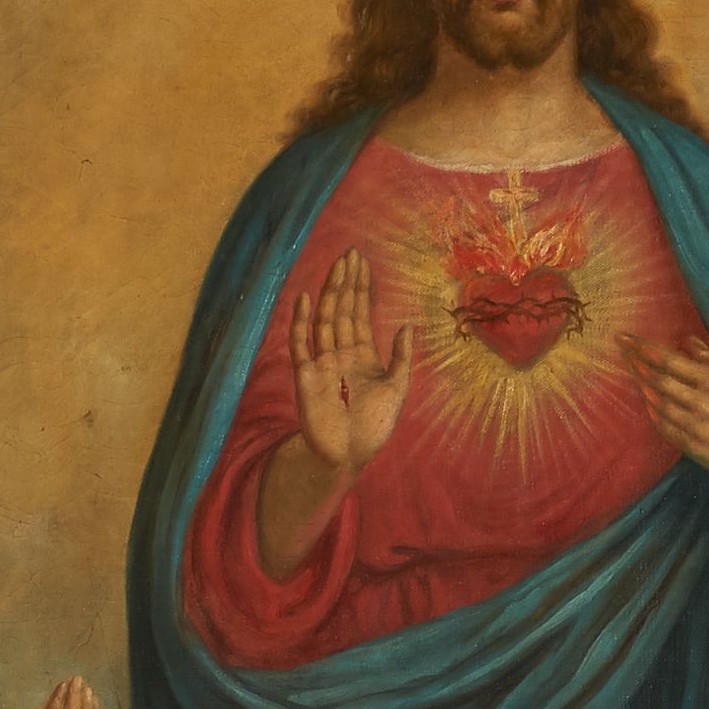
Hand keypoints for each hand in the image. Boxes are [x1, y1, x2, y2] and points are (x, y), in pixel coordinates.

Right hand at [291, 249, 414, 480]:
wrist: (349, 455)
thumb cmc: (373, 426)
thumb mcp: (396, 389)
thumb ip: (401, 357)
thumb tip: (407, 324)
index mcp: (362, 354)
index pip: (360, 313)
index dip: (362, 288)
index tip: (362, 262)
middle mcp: (340, 353)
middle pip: (342, 310)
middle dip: (347, 282)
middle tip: (350, 253)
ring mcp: (322, 362)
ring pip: (325, 320)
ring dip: (331, 293)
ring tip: (337, 266)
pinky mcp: (306, 376)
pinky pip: (301, 345)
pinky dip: (301, 323)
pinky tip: (306, 299)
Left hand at [626, 335, 708, 511]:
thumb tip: (686, 342)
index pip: (669, 359)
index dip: (643, 347)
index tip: (625, 337)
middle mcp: (703, 403)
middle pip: (657, 379)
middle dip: (635, 361)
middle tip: (621, 349)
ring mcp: (695, 428)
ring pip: (657, 402)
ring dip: (641, 384)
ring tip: (632, 370)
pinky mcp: (692, 449)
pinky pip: (663, 426)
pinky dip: (652, 411)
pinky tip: (647, 400)